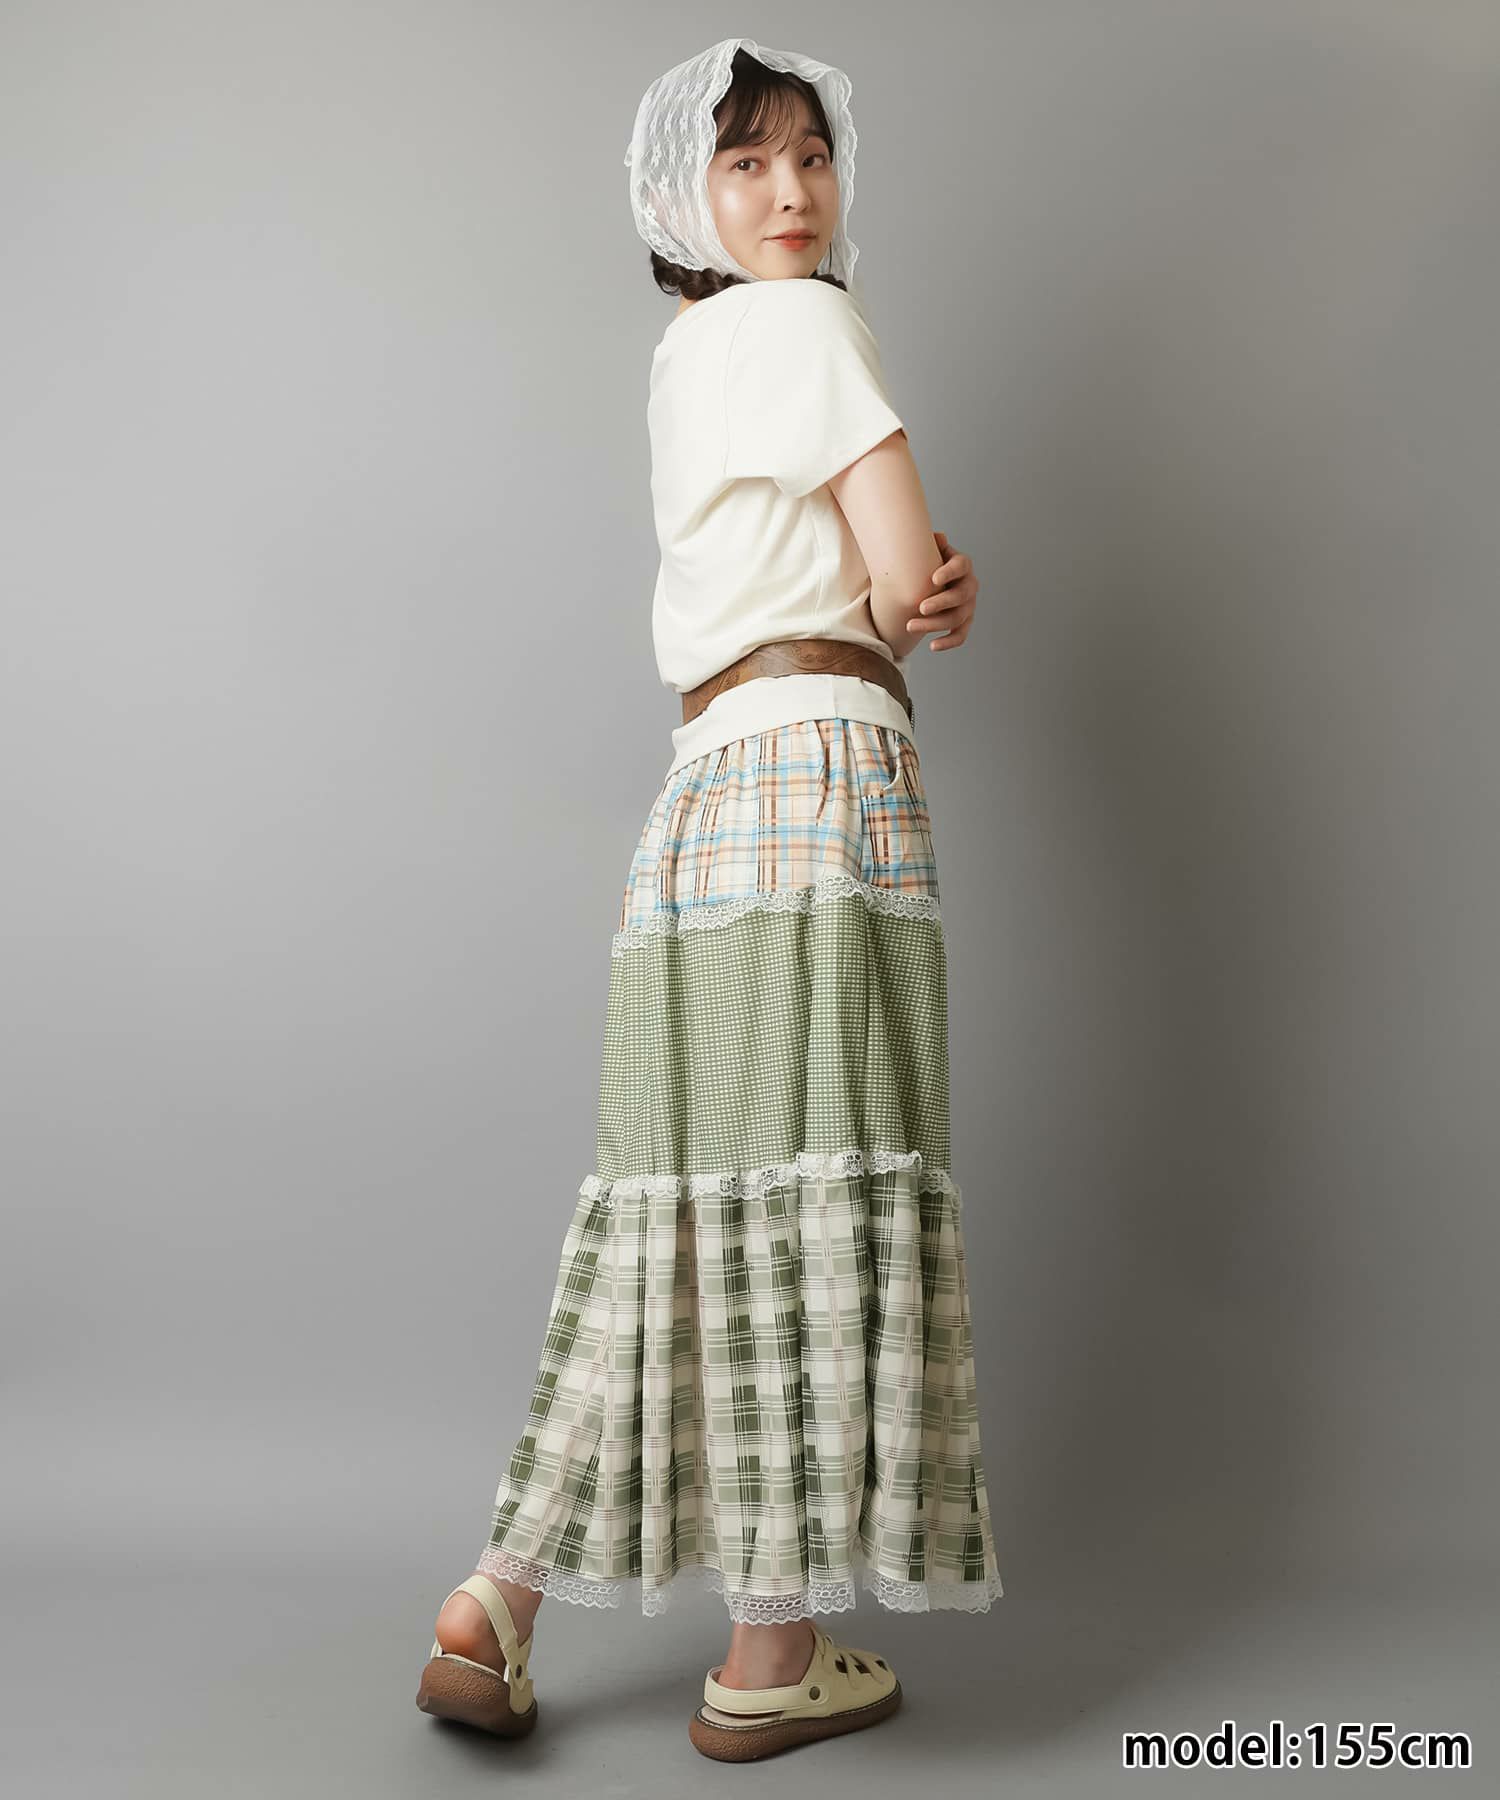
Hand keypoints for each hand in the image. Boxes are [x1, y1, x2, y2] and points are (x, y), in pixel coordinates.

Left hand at [908, 531, 977, 650]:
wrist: (932, 581)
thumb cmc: (928, 563)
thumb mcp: (928, 551)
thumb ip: (929, 544)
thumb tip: (937, 536)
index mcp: (962, 565)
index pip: (961, 566)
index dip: (949, 572)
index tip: (933, 579)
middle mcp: (970, 585)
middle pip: (960, 596)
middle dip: (941, 602)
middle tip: (920, 607)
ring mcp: (969, 605)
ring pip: (957, 618)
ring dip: (934, 624)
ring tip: (909, 626)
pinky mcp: (965, 622)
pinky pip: (961, 635)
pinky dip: (948, 642)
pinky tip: (932, 646)